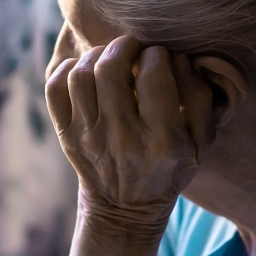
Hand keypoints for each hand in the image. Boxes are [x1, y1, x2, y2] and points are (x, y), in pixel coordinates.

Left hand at [44, 36, 214, 235]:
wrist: (125, 209)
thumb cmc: (169, 168)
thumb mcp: (200, 143)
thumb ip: (199, 98)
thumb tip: (179, 58)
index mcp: (161, 140)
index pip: (154, 76)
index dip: (157, 55)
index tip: (160, 57)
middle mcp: (121, 138)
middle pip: (110, 70)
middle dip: (124, 46)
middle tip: (133, 47)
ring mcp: (88, 137)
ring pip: (80, 75)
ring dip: (96, 55)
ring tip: (110, 56)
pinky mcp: (67, 136)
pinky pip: (56, 89)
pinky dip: (68, 70)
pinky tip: (87, 71)